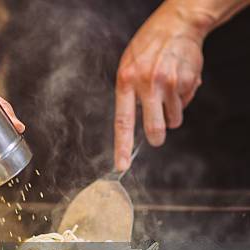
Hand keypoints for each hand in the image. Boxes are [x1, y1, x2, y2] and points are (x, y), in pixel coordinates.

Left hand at [114, 1, 207, 170]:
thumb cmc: (147, 48)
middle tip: (157, 137)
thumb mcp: (127, 67)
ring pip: (173, 119)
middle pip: (154, 128)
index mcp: (126, 81)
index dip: (122, 147)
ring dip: (171, 113)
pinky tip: (177, 80)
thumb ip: (128, 95)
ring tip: (166, 92)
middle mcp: (147, 84)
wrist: (177, 25)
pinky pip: (185, 104)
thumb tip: (131, 126)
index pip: (122, 122)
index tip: (121, 165)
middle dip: (156, 137)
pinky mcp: (188, 82)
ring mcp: (169, 83)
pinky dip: (182, 98)